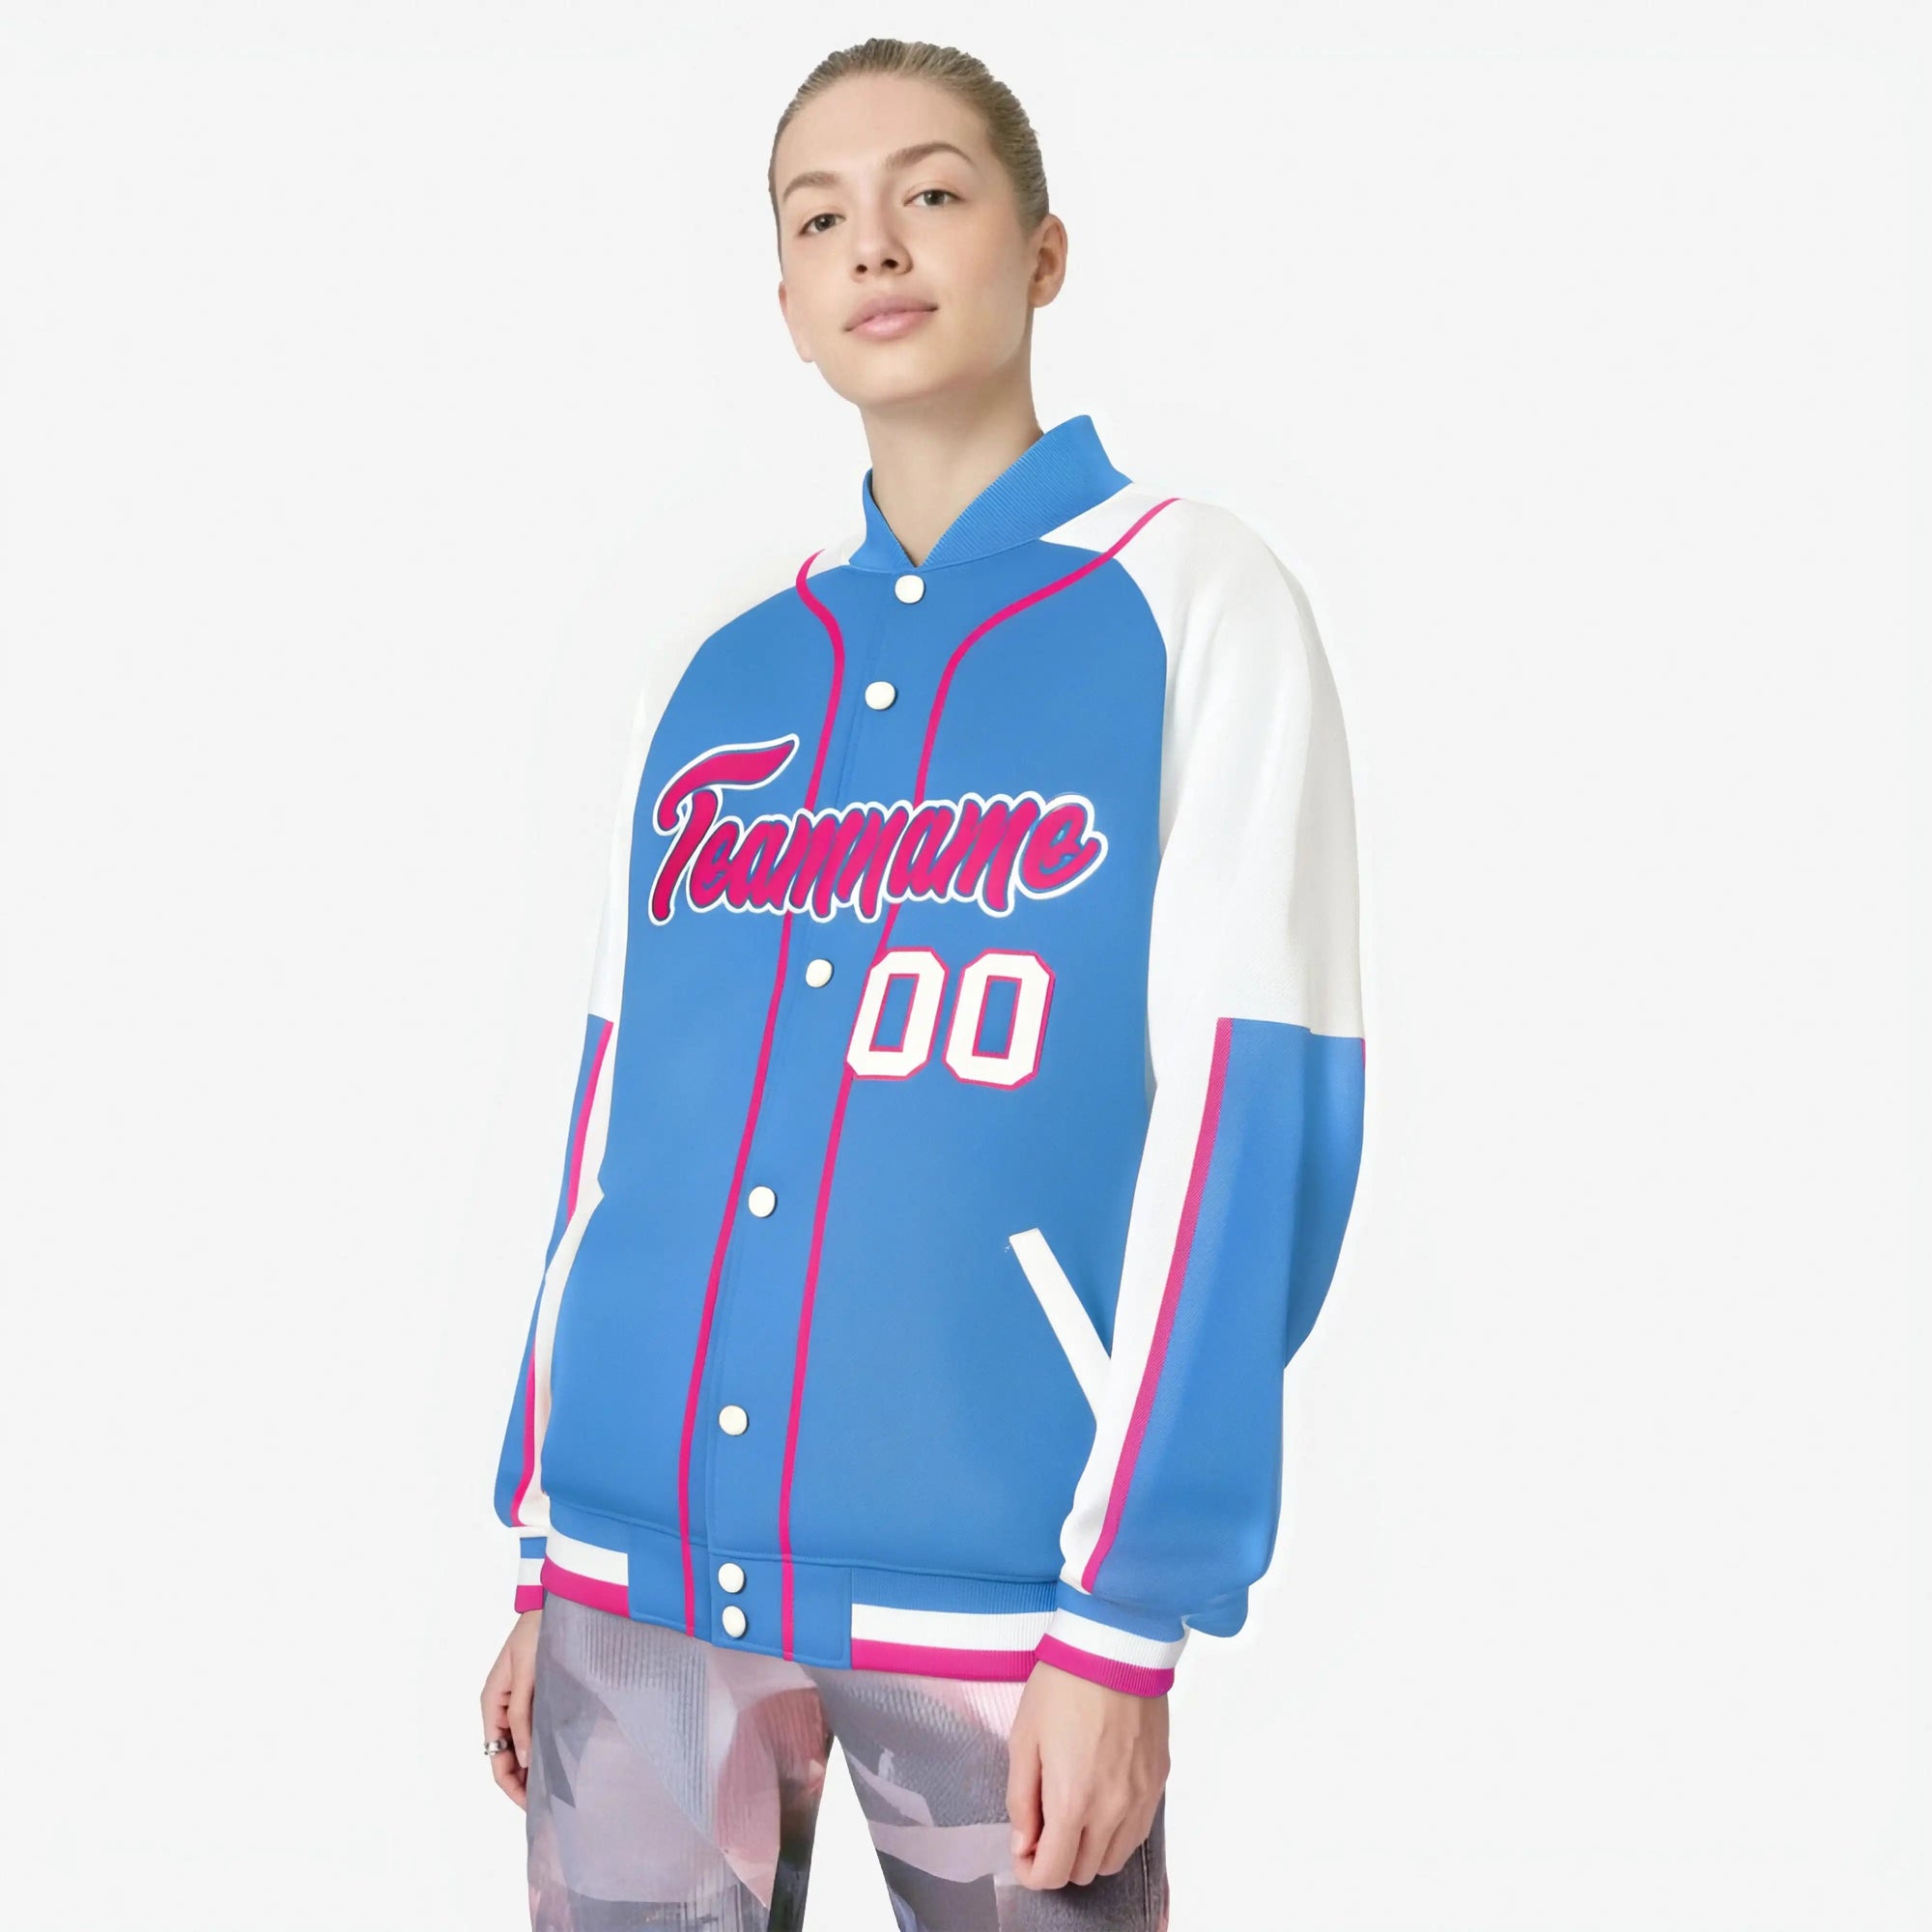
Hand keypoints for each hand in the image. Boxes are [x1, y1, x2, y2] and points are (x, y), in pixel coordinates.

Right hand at [480, 1608, 542, 1808]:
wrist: (548, 1606)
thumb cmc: (535, 1636)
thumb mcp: (527, 1678)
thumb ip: (522, 1718)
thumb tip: (523, 1760)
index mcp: (491, 1706)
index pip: (496, 1760)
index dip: (512, 1787)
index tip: (533, 1806)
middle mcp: (500, 1709)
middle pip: (506, 1758)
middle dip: (523, 1782)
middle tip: (549, 1804)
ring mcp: (516, 1703)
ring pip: (519, 1746)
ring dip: (532, 1767)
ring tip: (555, 1787)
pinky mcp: (532, 1695)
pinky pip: (531, 1730)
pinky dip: (539, 1746)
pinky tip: (556, 1756)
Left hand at [1006, 1659, 1169, 1888]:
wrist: (1115, 1647)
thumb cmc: (1063, 1686)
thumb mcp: (1023, 1739)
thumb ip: (1020, 1800)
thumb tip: (1023, 1843)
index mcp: (1072, 1800)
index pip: (1053, 1873)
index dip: (1031, 1872)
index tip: (1023, 1852)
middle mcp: (1112, 1810)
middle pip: (1085, 1872)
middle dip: (1059, 1860)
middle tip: (1044, 1829)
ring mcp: (1140, 1798)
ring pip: (1115, 1859)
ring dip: (1090, 1851)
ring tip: (1074, 1815)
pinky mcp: (1158, 1782)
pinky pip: (1138, 1832)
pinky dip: (1117, 1832)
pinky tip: (1102, 1802)